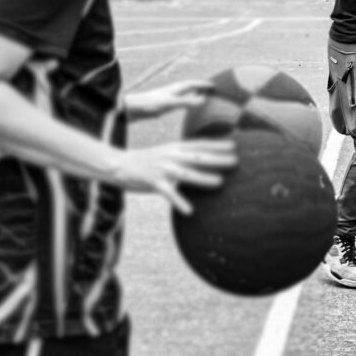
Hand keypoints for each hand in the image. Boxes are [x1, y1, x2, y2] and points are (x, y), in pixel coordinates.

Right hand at [116, 140, 237, 214]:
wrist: (119, 164)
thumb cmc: (147, 160)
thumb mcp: (166, 151)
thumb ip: (183, 154)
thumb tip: (203, 157)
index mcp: (175, 148)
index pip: (200, 144)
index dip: (217, 145)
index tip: (234, 146)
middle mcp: (171, 156)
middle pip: (198, 157)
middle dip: (217, 159)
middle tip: (236, 161)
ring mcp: (162, 169)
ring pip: (187, 173)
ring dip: (204, 178)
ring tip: (220, 182)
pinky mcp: (153, 182)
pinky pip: (169, 193)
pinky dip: (179, 202)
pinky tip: (190, 211)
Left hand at [126, 80, 212, 120]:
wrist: (129, 108)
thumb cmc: (148, 105)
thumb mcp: (170, 104)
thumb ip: (186, 102)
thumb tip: (203, 100)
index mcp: (174, 89)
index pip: (192, 84)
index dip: (203, 84)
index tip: (214, 85)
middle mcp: (170, 91)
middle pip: (188, 86)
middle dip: (199, 86)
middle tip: (209, 88)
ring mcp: (165, 97)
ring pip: (182, 92)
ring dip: (192, 92)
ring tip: (198, 95)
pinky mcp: (160, 103)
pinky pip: (177, 100)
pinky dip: (184, 100)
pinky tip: (181, 106)